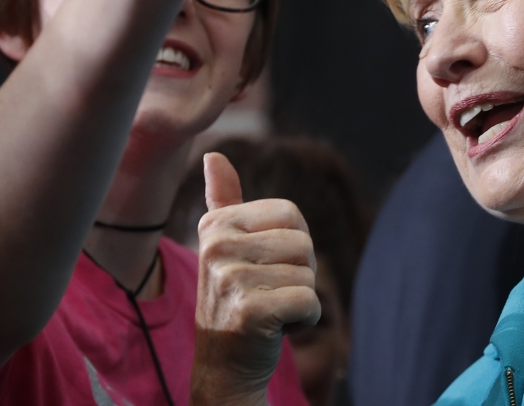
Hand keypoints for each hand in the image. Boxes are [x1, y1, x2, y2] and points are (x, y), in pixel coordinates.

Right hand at [191, 152, 318, 405]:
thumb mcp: (226, 248)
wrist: (223, 368)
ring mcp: (230, 278)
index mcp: (216, 224)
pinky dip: (304, 321)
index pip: (291, 213)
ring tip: (268, 312)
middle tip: (267, 295)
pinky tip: (274, 331)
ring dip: (300, 299)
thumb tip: (214, 156)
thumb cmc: (235, 302)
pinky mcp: (250, 311)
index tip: (263, 268)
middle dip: (299, 273)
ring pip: (308, 273)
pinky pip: (310, 301)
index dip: (292, 245)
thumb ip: (224, 201)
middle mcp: (216, 246)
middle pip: (303, 242)